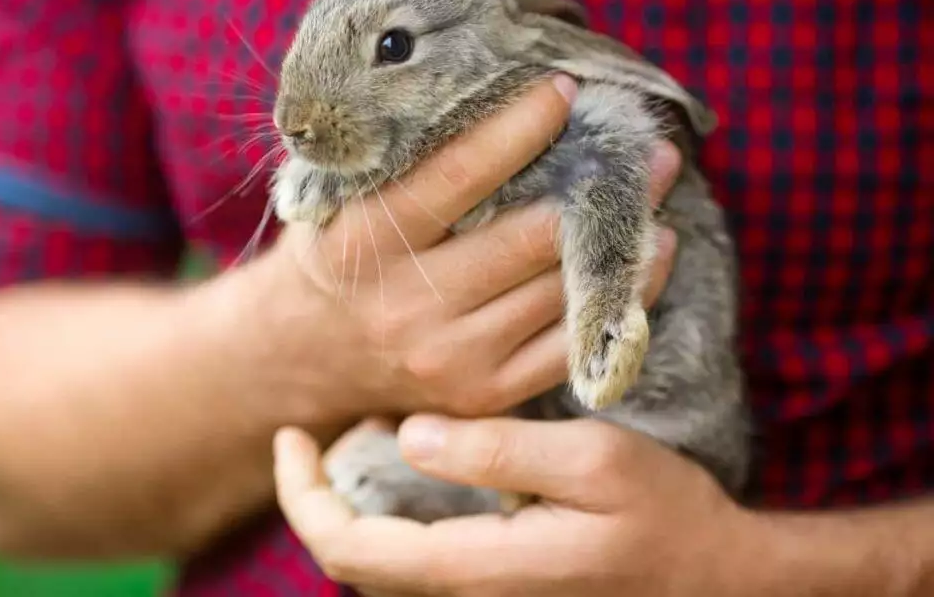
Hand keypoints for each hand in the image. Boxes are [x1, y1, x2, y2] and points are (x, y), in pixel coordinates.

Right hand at [229, 74, 681, 422]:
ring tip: (655, 189)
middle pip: (527, 236)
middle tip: (649, 143)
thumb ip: (400, 162)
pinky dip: (622, 295)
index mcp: (365, 244)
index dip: (517, 127)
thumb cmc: (341, 258)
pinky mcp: (487, 393)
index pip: (454, 175)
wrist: (311, 359)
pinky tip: (649, 256)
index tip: (565, 89)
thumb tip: (488, 93)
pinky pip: (572, 342)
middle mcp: (407, 304)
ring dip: (621, 236)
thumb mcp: (341, 202)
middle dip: (599, 182)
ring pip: (559, 288)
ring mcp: (451, 357)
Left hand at [275, 416, 756, 596]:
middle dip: (315, 493)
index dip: (303, 493)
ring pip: (379, 556)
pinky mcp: (495, 577)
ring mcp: (478, 589)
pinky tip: (408, 454)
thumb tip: (408, 436)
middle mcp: (464, 589)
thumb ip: (498, 452)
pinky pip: (413, 549)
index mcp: (476, 565)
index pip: (350, 547)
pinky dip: (389, 504)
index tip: (294, 433)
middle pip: (350, 558)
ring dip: (351, 496)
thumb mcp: (595, 462)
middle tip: (317, 427)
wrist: (714, 576)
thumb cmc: (665, 515)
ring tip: (355, 429)